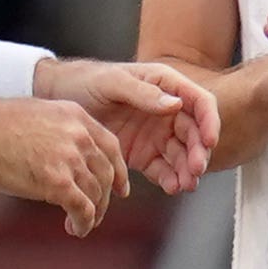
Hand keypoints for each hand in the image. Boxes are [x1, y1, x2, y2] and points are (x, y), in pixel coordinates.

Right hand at [0, 95, 128, 235]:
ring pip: (96, 193)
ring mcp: (70, 158)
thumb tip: (66, 158)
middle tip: (98, 212)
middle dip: (105, 197)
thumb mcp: (39, 115)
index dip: (119, 171)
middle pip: (106, 173)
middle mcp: (79, 136)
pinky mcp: (58, 181)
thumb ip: (60, 132)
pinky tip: (77, 229)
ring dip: (92, 213)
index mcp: (76, 116)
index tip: (120, 188)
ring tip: (81, 224)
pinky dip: (83, 222)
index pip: (110, 147)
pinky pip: (83, 208)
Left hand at [42, 56, 218, 192]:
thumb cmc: (84, 81)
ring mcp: (157, 134)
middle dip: (199, 153)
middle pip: (195, 134)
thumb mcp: (112, 82)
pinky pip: (164, 169)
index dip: (210, 122)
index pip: (200, 103)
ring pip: (183, 155)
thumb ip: (143, 92)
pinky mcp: (144, 154)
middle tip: (195, 169)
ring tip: (184, 184)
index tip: (210, 141)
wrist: (57, 100)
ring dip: (188, 170)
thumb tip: (176, 105)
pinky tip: (172, 187)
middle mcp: (167, 111)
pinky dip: (170, 179)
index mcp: (166, 85)